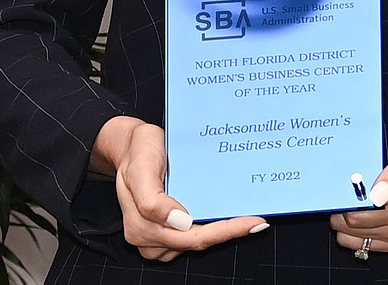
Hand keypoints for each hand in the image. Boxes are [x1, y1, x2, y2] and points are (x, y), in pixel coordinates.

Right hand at [91, 116, 267, 261]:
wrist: (130, 145)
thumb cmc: (137, 152)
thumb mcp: (141, 168)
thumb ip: (153, 199)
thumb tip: (180, 222)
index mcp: (142, 226)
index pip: (192, 237)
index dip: (224, 232)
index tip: (250, 223)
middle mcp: (149, 237)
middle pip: (197, 242)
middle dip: (229, 232)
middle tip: (258, 222)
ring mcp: (157, 236)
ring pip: (196, 240)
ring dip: (221, 230)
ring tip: (247, 215)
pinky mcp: (165, 229)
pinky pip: (192, 233)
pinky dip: (211, 224)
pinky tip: (226, 213)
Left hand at [330, 125, 387, 256]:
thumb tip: (376, 192)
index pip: (362, 211)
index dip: (344, 197)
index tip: (338, 181)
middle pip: (358, 227)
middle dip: (341, 208)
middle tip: (337, 185)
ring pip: (362, 240)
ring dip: (347, 223)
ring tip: (347, 196)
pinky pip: (374, 245)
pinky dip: (361, 232)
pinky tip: (360, 211)